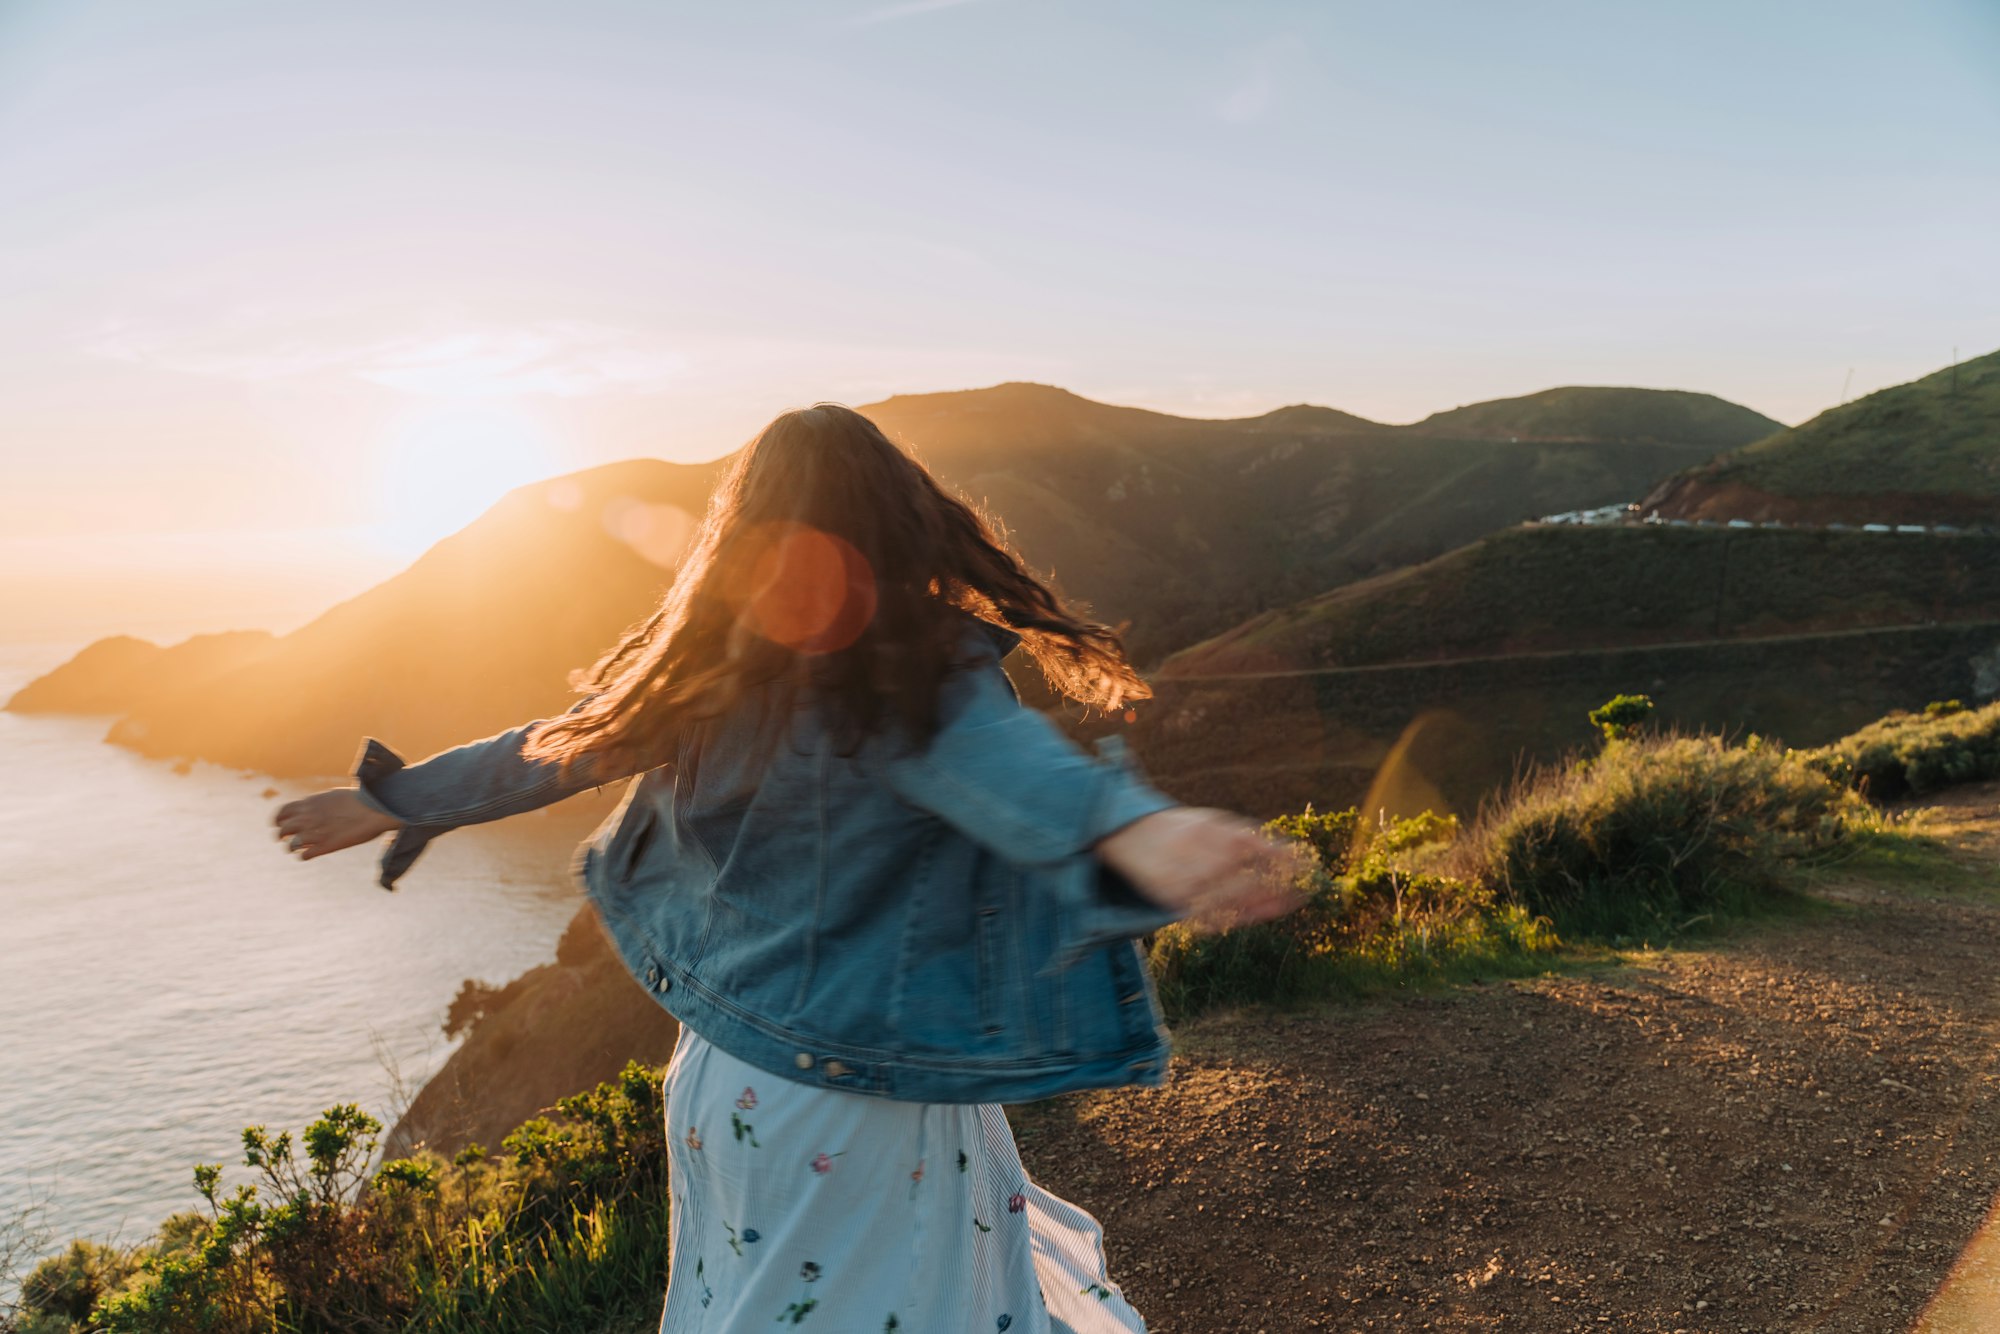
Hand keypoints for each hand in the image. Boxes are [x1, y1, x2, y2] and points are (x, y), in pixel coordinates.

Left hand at [273, 789, 402, 860]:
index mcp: (309, 804)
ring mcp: (315, 833)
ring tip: (297, 849)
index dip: (278, 821)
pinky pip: (304, 855)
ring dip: (292, 848)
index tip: (281, 825)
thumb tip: (313, 808)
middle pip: (282, 830)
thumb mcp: (333, 796)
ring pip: (290, 845)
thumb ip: (318, 804)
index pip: (281, 813)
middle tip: (286, 839)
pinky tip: (311, 853)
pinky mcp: (325, 846)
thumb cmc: (359, 800)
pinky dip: (304, 856)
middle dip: (282, 836)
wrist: (374, 808)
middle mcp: (307, 818)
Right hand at [1095, 807, 1305, 931]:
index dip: (1283, 858)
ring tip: (1287, 904)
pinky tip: (1257, 914)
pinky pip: (1210, 914)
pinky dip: (1236, 917)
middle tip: (1306, 890)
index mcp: (1208, 829)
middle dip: (1280, 885)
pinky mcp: (1172, 899)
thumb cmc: (1175, 828)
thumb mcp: (1205, 820)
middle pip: (1248, 876)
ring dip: (1264, 903)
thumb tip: (1282, 852)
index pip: (1255, 846)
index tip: (1308, 865)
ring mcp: (1183, 878)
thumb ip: (1238, 835)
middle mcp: (1197, 854)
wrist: (1125, 833)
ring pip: (1233, 900)